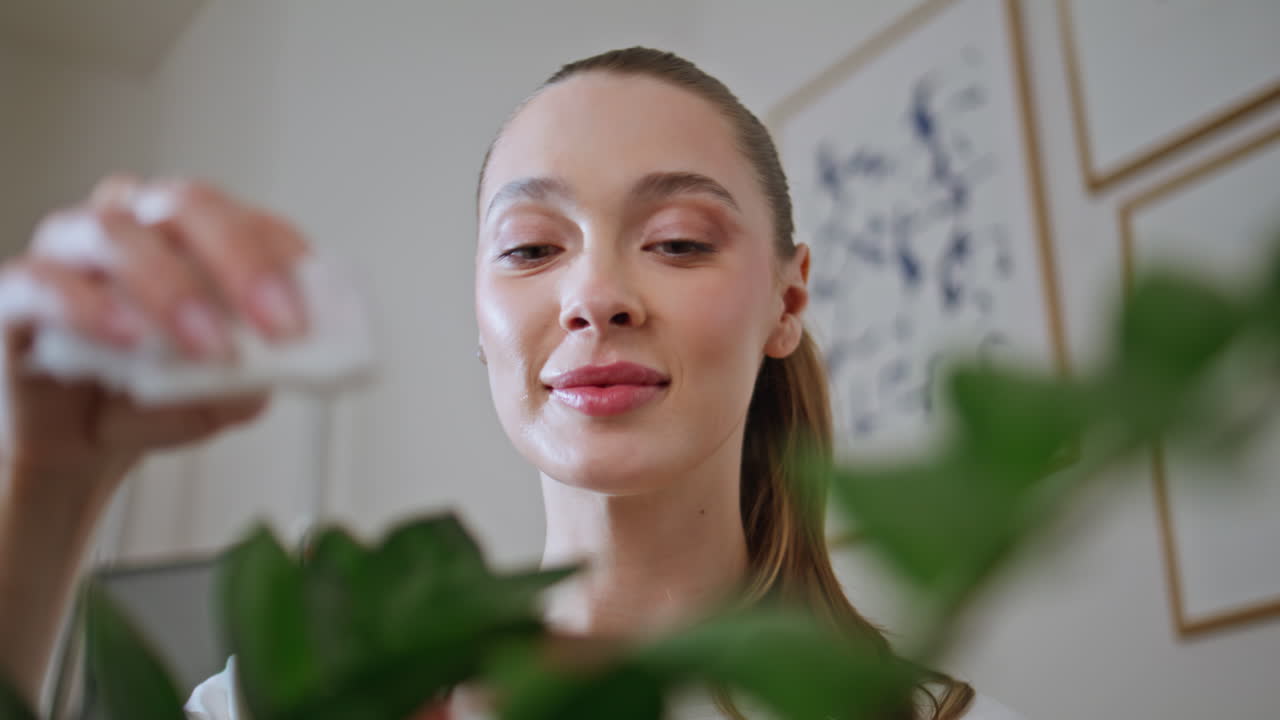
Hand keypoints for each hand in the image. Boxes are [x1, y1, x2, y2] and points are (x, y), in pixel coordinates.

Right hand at [0, 174, 308, 495]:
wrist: (67, 451)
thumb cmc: (144, 400)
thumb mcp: (215, 397)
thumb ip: (247, 379)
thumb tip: (274, 372)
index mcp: (185, 238)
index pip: (242, 217)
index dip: (284, 251)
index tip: (317, 302)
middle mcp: (128, 228)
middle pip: (187, 206)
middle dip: (244, 262)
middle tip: (281, 324)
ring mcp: (66, 255)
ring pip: (116, 234)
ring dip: (174, 290)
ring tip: (212, 347)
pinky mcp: (12, 297)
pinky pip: (44, 284)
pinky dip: (90, 308)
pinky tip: (131, 341)